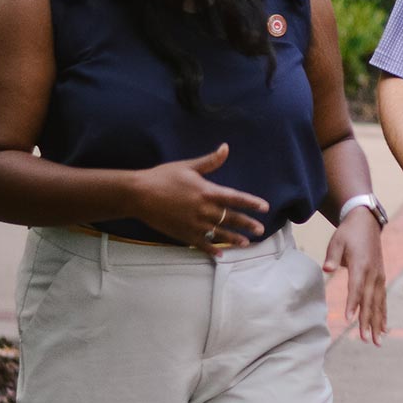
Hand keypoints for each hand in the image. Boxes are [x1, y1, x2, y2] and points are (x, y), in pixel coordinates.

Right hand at [131, 143, 269, 255]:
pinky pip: (201, 244)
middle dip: (248, 224)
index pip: (236, 198)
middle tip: (261, 230)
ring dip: (234, 238)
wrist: (138, 194)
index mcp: (207, 191)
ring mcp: (194, 223)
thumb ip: (210, 161)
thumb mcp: (188, 166)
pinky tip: (220, 254)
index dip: (252, 203)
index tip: (265, 207)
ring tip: (246, 243)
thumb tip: (226, 148)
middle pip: (231, 218)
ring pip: (219, 233)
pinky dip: (211, 249)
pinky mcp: (182, 233)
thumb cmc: (162, 177)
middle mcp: (204, 209)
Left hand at [324, 206, 386, 344]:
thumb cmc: (348, 234)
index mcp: (361, 265)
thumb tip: (327, 268)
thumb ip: (333, 256)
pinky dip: (383, 315)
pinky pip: (382, 300)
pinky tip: (383, 329)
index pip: (356, 288)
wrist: (367, 223)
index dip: (353, 304)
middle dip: (367, 322)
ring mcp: (379, 277)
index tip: (349, 320)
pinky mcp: (381, 279)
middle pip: (370, 301)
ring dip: (377, 323)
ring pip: (379, 304)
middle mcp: (373, 274)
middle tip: (366, 340)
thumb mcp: (337, 241)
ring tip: (377, 341)